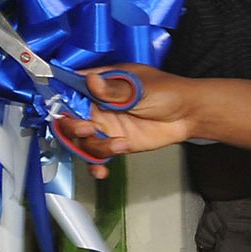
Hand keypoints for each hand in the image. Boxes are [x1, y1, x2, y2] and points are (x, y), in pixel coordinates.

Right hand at [64, 64, 196, 177]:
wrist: (188, 115)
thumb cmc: (168, 92)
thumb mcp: (140, 88)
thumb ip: (115, 89)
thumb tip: (92, 79)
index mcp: (101, 84)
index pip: (71, 88)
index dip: (61, 98)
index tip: (62, 108)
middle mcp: (98, 105)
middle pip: (70, 118)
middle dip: (73, 127)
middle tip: (87, 129)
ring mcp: (105, 126)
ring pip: (82, 141)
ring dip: (94, 147)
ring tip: (118, 145)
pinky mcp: (114, 144)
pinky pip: (96, 157)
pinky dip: (95, 166)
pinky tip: (102, 171)